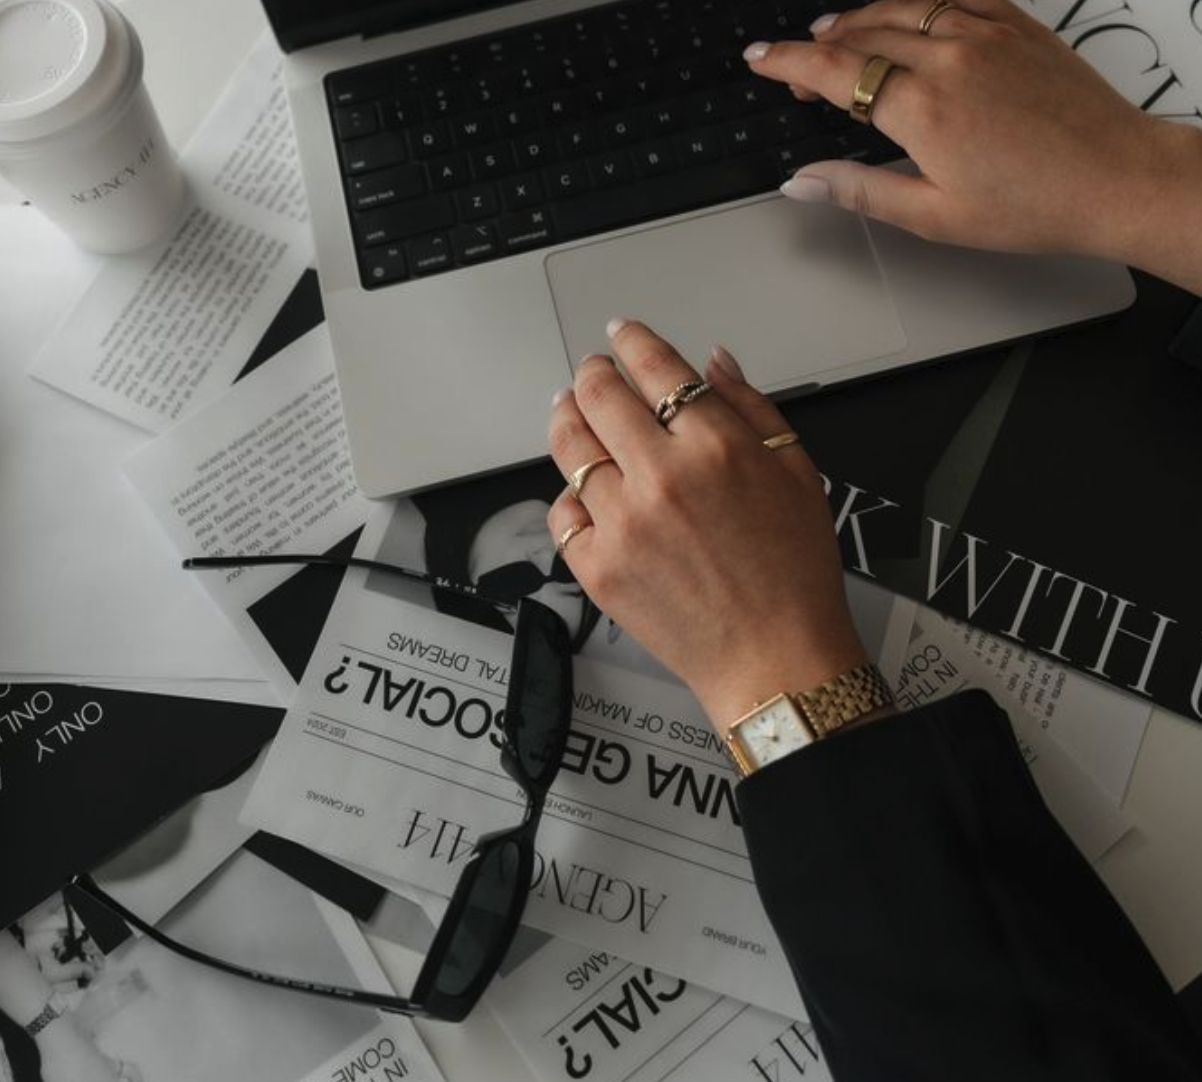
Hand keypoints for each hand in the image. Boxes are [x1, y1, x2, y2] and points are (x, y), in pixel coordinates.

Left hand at [546, 320, 868, 733]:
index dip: (630, 341)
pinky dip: (569, 497)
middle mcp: (663, 477)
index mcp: (716, 446)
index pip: (655, 367)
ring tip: (568, 411)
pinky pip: (562, 514)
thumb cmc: (794, 572)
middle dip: (591, 373)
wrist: (774, 657)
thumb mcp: (797, 474)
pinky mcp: (597, 568)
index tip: (620, 334)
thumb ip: (752, 408)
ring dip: (565, 418)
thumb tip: (712, 361)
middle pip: (599, 397)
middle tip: (591, 372)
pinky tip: (584, 491)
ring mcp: (623, 524)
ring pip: (569, 448)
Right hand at [746, 0, 1198, 274]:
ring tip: (838, 32)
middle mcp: (950, 57)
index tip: (760, 59)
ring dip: (861, 17)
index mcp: (923, 108)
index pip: (834, 70)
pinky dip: (916, 2)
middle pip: (862, 31)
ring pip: (903, 6)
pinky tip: (907, 15)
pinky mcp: (1016, 25)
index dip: (787, 62)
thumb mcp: (932, 215)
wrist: (1114, 179)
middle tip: (798, 67)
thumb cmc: (1033, 205)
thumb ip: (859, 190)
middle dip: (819, 45)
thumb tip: (802, 182)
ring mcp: (986, 32)